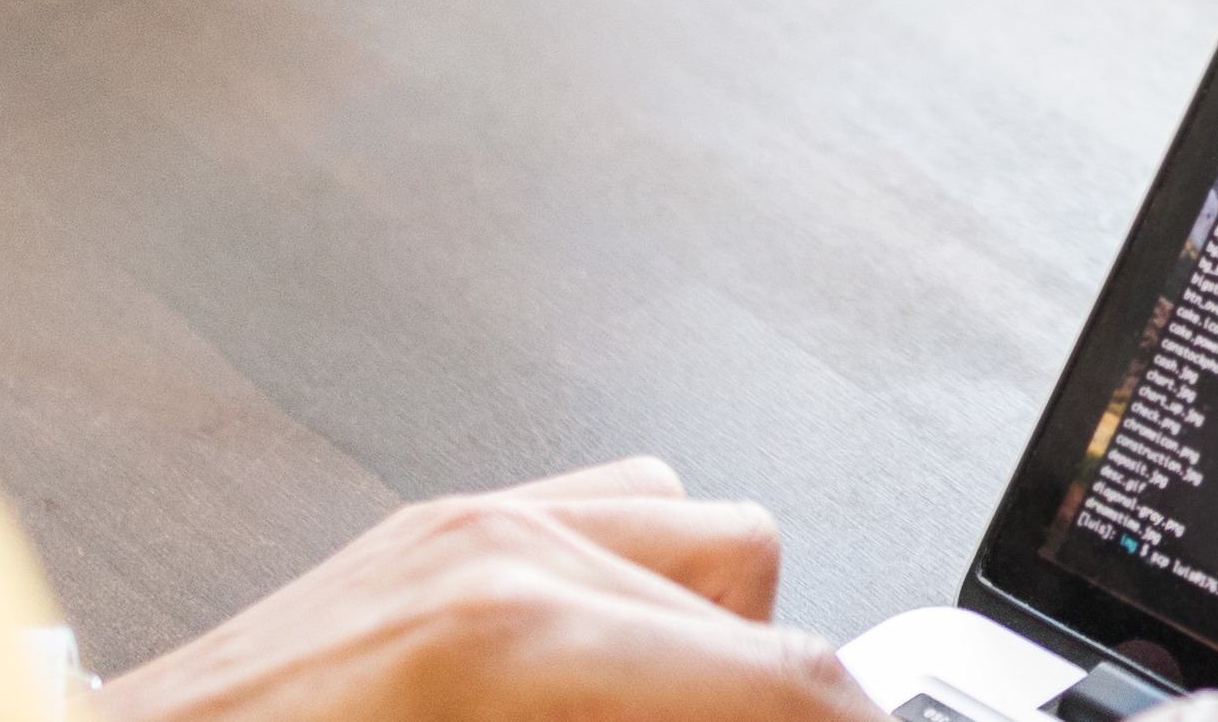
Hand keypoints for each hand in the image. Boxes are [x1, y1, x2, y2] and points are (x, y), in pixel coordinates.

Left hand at [96, 457, 895, 719]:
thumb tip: (784, 714)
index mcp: (512, 644)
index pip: (791, 680)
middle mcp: (495, 552)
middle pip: (763, 593)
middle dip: (760, 693)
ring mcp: (458, 523)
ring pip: (699, 539)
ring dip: (699, 643)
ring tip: (640, 719)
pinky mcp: (426, 528)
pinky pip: (605, 516)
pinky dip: (625, 599)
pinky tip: (583, 683)